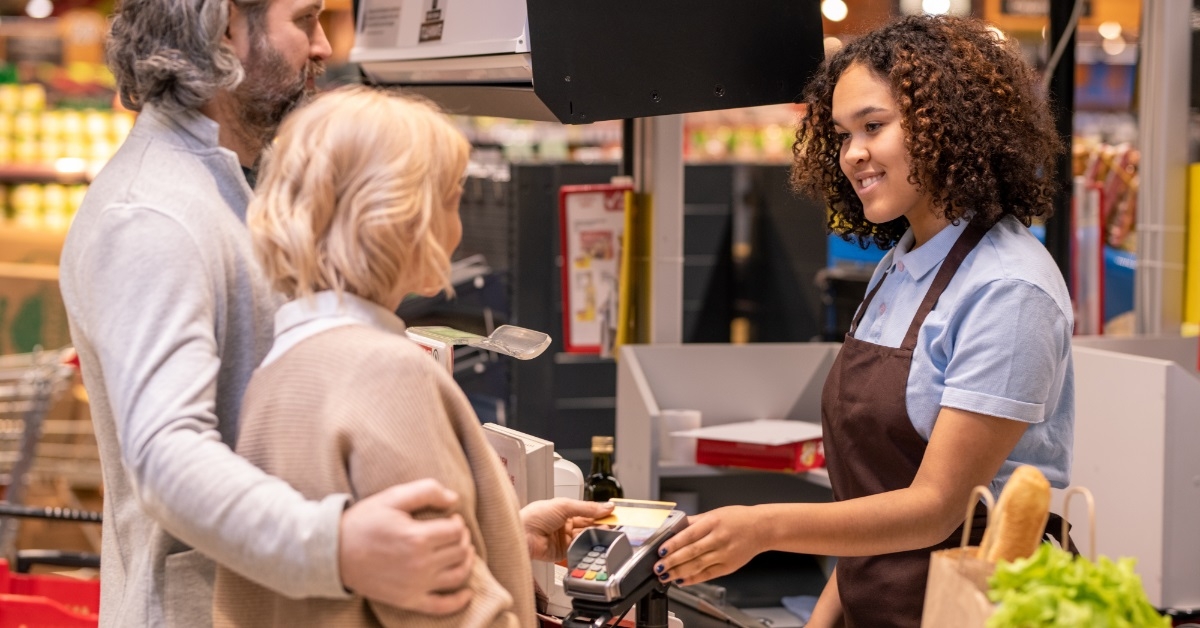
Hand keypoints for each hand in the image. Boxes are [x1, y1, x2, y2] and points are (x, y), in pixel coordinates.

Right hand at [339, 479, 474, 613]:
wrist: (334, 553)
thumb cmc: (364, 522)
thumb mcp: (393, 497)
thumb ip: (426, 491)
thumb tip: (454, 499)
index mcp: (417, 537)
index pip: (456, 530)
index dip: (458, 521)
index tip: (449, 517)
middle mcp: (420, 564)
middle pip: (460, 551)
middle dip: (463, 538)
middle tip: (454, 531)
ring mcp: (416, 585)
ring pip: (458, 575)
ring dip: (467, 562)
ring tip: (463, 552)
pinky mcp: (408, 600)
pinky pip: (442, 606)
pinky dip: (459, 601)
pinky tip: (467, 592)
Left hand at [520, 498, 614, 562]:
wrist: (522, 534)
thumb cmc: (535, 516)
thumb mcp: (564, 506)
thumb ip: (587, 508)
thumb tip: (606, 506)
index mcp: (564, 510)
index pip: (587, 510)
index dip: (600, 511)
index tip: (613, 512)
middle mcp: (564, 524)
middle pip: (588, 525)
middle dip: (601, 524)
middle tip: (615, 524)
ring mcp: (564, 539)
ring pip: (585, 537)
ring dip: (596, 535)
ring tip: (607, 532)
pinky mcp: (563, 552)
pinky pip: (579, 549)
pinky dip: (588, 546)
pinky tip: (594, 543)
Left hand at [652, 505, 765, 585]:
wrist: (762, 528)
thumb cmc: (737, 519)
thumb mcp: (714, 513)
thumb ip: (693, 522)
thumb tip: (672, 526)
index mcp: (713, 522)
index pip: (689, 535)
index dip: (673, 544)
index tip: (660, 551)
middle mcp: (719, 539)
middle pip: (692, 552)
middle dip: (672, 561)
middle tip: (658, 567)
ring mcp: (724, 554)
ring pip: (698, 566)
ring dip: (679, 572)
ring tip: (665, 576)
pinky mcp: (729, 567)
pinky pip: (708, 575)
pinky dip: (693, 579)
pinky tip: (681, 580)